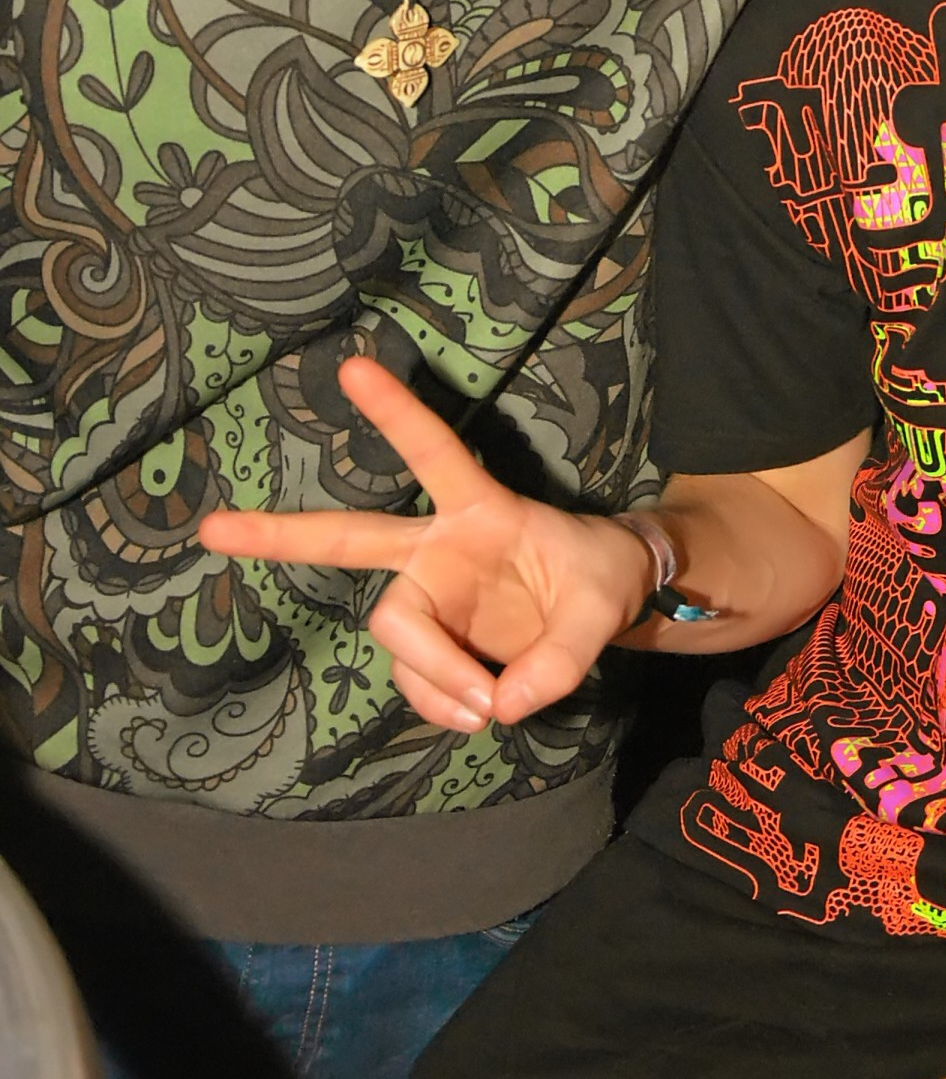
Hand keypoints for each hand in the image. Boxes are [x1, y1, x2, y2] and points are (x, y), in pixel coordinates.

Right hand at [197, 357, 648, 730]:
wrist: (603, 606)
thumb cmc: (599, 580)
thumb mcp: (603, 608)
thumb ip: (560, 659)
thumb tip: (501, 704)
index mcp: (482, 511)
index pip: (435, 455)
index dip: (398, 413)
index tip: (355, 367)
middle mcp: (437, 548)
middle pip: (348, 539)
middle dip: (278, 534)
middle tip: (210, 528)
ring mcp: (426, 595)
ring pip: (399, 639)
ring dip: (436, 680)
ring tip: (487, 707)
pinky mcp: (428, 639)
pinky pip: (416, 681)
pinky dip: (442, 704)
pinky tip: (477, 712)